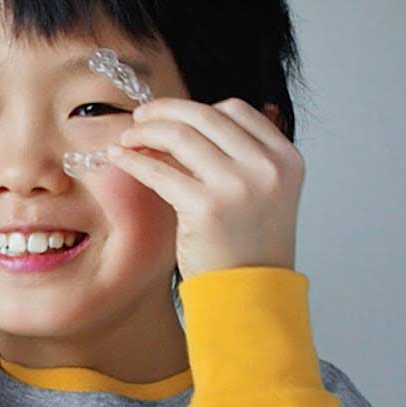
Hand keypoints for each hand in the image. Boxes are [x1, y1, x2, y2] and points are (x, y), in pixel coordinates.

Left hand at [104, 97, 302, 280]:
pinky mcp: (206, 207)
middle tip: (140, 117)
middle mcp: (266, 167)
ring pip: (180, 135)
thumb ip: (240, 155)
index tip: (172, 115)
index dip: (197, 109)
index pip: (236, 110)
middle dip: (164, 111)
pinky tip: (119, 157)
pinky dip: (133, 160)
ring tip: (128, 139)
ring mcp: (238, 186)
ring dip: (146, 131)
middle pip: (205, 116)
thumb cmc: (249, 247)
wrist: (251, 296)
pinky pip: (159, 171)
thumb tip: (187, 120)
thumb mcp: (264, 192)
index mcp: (286, 158)